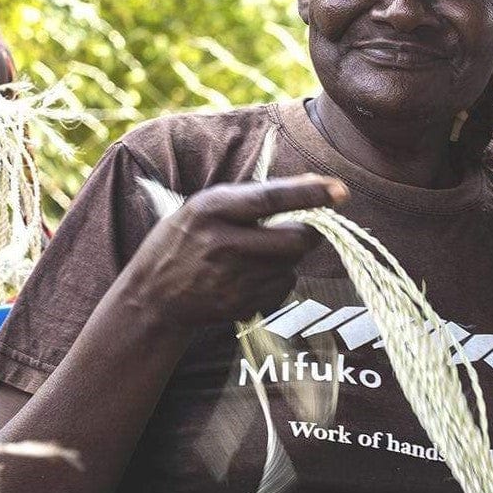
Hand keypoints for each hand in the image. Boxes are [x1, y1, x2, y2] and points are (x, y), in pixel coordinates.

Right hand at [125, 174, 348, 327]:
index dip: (309, 194)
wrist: (152, 296)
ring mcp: (232, 280)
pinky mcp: (240, 306)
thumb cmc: (185, 239)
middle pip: (295, 239)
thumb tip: (313, 186)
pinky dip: (278, 278)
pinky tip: (250, 275)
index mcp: (212, 209)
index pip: (271, 198)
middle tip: (300, 226)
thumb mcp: (206, 205)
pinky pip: (283, 288)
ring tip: (257, 252)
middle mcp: (223, 244)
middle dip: (308, 231)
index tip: (340, 190)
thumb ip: (253, 197)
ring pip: (292, 264)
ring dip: (288, 256)